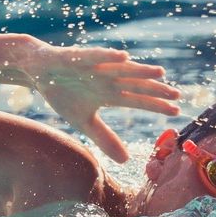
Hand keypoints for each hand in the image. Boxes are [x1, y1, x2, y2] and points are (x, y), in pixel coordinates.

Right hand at [25, 42, 180, 162]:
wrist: (38, 72)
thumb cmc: (63, 93)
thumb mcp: (84, 121)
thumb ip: (104, 138)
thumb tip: (125, 160)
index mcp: (109, 94)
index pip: (137, 100)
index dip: (156, 105)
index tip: (176, 112)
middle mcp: (107, 78)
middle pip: (135, 84)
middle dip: (155, 89)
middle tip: (177, 95)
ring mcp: (95, 66)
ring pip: (121, 69)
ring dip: (139, 70)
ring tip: (160, 73)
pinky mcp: (78, 57)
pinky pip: (95, 56)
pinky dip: (108, 56)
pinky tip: (123, 57)